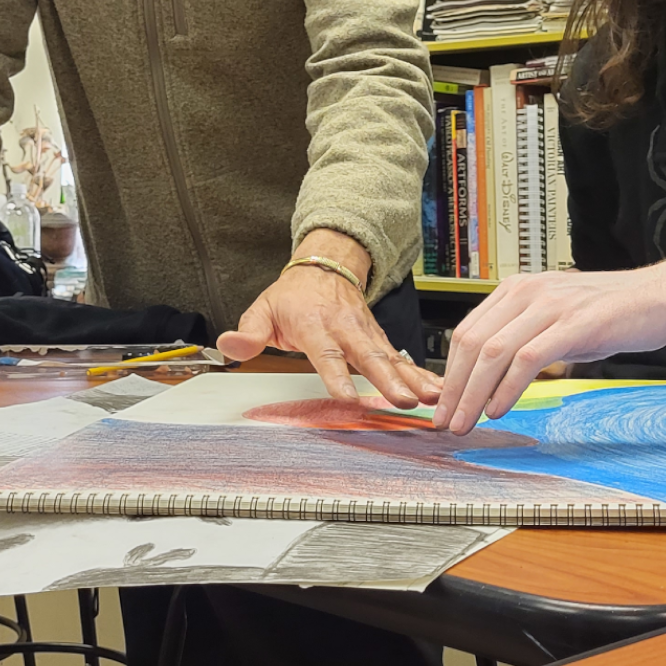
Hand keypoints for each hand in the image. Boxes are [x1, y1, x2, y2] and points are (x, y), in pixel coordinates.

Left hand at [218, 267, 441, 408]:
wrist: (327, 264)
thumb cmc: (295, 294)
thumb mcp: (263, 308)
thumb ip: (249, 332)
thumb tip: (227, 345)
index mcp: (316, 324)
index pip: (326, 354)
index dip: (337, 377)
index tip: (348, 399)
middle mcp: (346, 328)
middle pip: (369, 357)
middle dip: (388, 380)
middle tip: (404, 401)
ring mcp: (366, 333)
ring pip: (391, 357)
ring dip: (413, 378)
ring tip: (432, 397)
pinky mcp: (380, 338)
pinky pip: (402, 357)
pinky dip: (421, 373)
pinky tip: (438, 388)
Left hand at [433, 268, 665, 434]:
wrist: (660, 295)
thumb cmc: (610, 312)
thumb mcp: (556, 320)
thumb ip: (525, 339)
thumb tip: (491, 377)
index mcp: (517, 289)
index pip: (467, 332)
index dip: (449, 372)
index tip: (443, 404)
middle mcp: (527, 292)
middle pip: (473, 343)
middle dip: (454, 388)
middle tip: (446, 421)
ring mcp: (551, 305)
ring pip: (494, 352)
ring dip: (474, 393)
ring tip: (466, 422)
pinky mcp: (574, 323)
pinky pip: (528, 357)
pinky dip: (508, 387)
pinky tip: (499, 409)